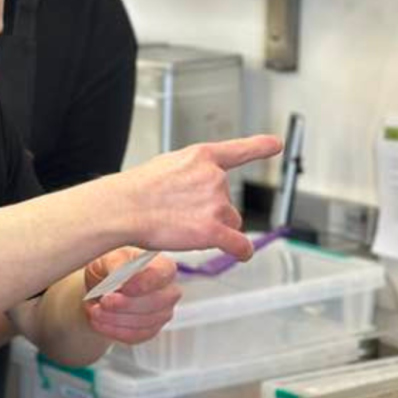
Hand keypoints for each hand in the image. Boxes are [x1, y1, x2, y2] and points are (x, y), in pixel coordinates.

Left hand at [83, 248, 180, 343]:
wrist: (102, 285)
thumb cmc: (110, 267)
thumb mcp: (109, 257)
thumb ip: (117, 264)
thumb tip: (121, 275)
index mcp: (162, 266)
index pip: (161, 275)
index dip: (143, 283)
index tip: (124, 287)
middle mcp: (168, 291)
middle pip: (155, 302)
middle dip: (126, 304)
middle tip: (104, 301)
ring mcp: (162, 313)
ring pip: (144, 322)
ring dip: (116, 319)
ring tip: (95, 311)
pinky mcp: (149, 330)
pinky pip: (135, 336)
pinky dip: (114, 330)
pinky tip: (99, 322)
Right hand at [130, 135, 281, 259]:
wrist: (123, 208)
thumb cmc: (134, 190)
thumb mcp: (164, 166)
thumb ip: (188, 174)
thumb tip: (192, 190)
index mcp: (201, 157)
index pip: (238, 150)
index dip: (259, 147)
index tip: (274, 144)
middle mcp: (214, 177)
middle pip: (228, 201)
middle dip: (211, 211)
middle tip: (181, 213)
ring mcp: (215, 204)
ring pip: (230, 222)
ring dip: (214, 228)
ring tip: (183, 228)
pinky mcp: (212, 231)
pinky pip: (238, 244)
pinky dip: (241, 250)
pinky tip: (240, 253)